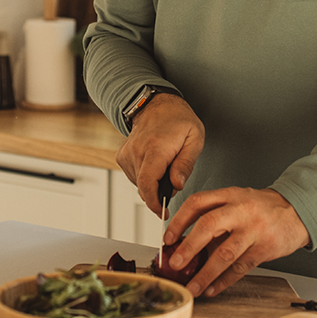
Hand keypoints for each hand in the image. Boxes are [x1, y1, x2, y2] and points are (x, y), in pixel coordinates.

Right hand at [115, 93, 203, 215]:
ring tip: (166, 165)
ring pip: (139, 184)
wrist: (157, 104)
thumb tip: (176, 185)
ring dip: (153, 183)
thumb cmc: (178, 120)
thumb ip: (186, 164)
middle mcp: (137, 150)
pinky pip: (134, 176)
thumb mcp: (194, 139)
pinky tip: (155, 164)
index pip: (148, 184)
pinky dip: (145, 176)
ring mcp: (127, 153)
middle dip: (159, 192)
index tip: (163, 212)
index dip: (154, 203)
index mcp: (156, 147)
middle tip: (173, 177)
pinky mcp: (122, 156)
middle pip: (144, 187)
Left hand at [162, 187, 309, 297]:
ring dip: (205, 273)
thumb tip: (186, 245)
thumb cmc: (261, 208)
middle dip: (188, 247)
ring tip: (192, 287)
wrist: (298, 212)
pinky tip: (212, 289)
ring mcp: (254, 229)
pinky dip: (224, 281)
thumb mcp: (237, 202)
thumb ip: (215, 218)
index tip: (168, 238)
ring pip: (225, 253)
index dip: (179, 221)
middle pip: (209, 226)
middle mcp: (241, 210)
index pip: (198, 203)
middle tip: (174, 263)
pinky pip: (240, 268)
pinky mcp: (265, 248)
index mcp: (230, 195)